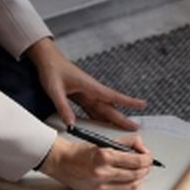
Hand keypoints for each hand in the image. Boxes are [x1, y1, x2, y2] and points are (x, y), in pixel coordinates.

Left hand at [26, 37, 146, 129]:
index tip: (142, 104)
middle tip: (136, 127)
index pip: (113, 96)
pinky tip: (103, 126)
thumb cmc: (52, 69)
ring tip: (123, 130)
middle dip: (123, 117)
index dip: (128, 101)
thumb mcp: (54, 89)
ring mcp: (87, 94)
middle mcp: (91, 91)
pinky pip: (93, 110)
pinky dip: (99, 118)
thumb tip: (71, 123)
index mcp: (89, 86)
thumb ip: (63, 107)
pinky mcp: (81, 96)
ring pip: (103, 109)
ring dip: (113, 119)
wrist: (46, 59)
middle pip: (110, 107)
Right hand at [39, 136, 152, 189]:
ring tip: (139, 173)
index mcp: (104, 157)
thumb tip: (141, 145)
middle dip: (146, 168)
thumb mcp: (103, 142)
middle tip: (146, 164)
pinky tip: (133, 183)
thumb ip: (125, 142)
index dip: (147, 158)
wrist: (61, 162)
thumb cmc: (80, 152)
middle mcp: (103, 173)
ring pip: (133, 186)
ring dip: (140, 179)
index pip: (137, 161)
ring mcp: (101, 187)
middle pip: (137, 174)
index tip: (148, 156)